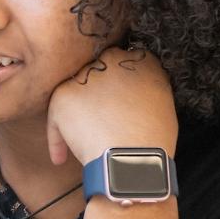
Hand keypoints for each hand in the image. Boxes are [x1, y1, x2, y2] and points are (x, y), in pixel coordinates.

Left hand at [44, 46, 178, 167]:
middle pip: (99, 73)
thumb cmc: (153, 142)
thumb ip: (148, 91)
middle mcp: (113, 61)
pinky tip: (60, 157)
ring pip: (75, 93)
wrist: (132, 157)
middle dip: (97, 93)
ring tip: (83, 142)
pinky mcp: (63, 95)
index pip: (127, 62)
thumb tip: (135, 99)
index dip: (120, 86)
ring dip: (77, 115)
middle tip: (100, 120)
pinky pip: (55, 117)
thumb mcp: (164, 107)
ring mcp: (86, 76)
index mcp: (141, 61)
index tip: (117, 104)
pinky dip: (57, 140)